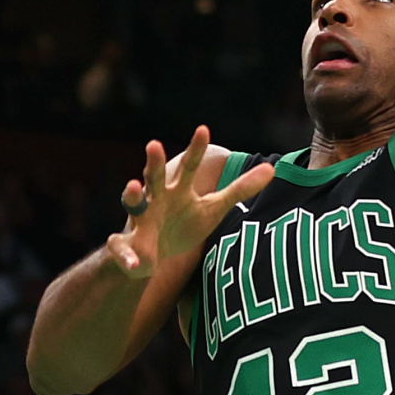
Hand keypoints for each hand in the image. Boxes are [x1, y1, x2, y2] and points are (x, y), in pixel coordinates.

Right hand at [106, 126, 273, 277]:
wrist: (149, 256)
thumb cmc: (184, 224)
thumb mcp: (213, 208)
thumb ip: (240, 189)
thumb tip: (272, 169)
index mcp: (177, 190)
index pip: (188, 166)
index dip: (195, 149)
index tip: (203, 129)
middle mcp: (155, 199)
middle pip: (154, 177)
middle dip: (154, 163)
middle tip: (155, 145)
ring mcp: (138, 221)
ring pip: (133, 204)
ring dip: (132, 195)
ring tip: (134, 187)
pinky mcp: (126, 248)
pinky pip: (123, 250)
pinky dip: (129, 258)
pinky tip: (138, 265)